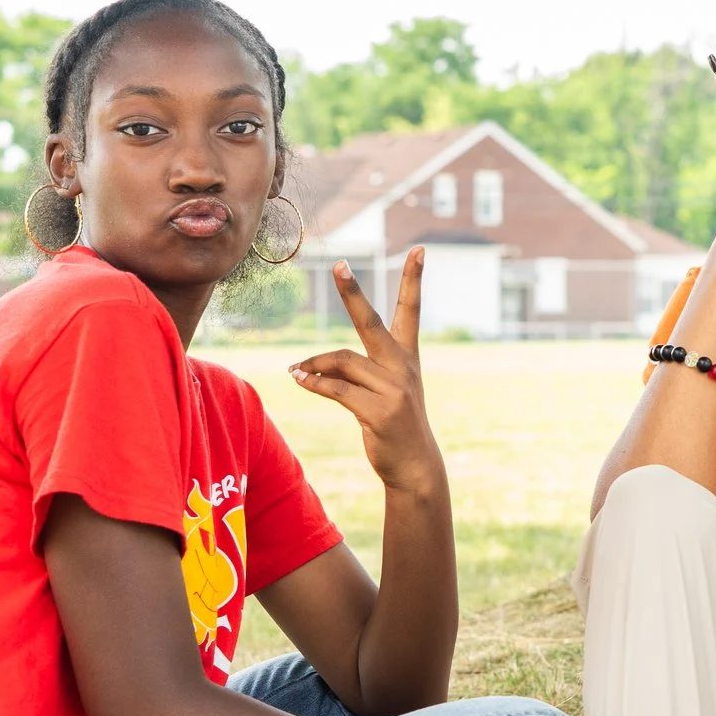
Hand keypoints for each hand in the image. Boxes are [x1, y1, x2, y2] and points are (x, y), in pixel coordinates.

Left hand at [290, 248, 444, 498]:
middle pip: (371, 322)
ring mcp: (393, 389)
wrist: (414, 466)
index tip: (418, 250)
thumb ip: (349, 375)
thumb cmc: (393, 426)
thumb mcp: (380, 394)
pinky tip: (300, 379)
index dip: (414, 279)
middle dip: (353, 293)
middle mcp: (403, 368)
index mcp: (407, 358)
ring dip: (315, 363)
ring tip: (297, 369)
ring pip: (342, 361)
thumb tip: (301, 368)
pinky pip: (336, 389)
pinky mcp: (379, 411)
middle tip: (338, 265)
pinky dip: (314, 382)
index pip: (410, 310)